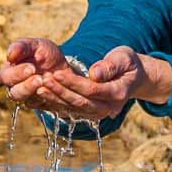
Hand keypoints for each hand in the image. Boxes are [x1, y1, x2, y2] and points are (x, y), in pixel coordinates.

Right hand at [0, 38, 68, 108]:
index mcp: (10, 72)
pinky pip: (40, 105)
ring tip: (44, 83)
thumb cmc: (44, 53)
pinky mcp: (39, 104)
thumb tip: (10, 55)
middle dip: (26, 86)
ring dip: (34, 93)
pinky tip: (53, 90)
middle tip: (38, 78)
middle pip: (13, 93)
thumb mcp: (36, 45)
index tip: (31, 68)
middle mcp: (15, 87)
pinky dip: (47, 98)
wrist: (62, 66)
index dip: (17, 74)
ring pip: (25, 101)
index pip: (6, 77)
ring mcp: (27, 97)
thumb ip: (22, 47)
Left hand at [36, 45, 171, 119]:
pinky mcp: (91, 113)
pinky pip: (72, 110)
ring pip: (74, 108)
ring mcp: (100, 113)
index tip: (56, 73)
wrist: (133, 77)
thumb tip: (94, 73)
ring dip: (55, 98)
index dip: (73, 83)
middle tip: (42, 80)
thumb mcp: (123, 57)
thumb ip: (110, 65)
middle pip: (81, 102)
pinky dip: (56, 103)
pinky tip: (42, 94)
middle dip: (60, 92)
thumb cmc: (127, 63)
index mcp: (118, 93)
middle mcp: (109, 108)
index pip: (92, 90)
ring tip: (38, 86)